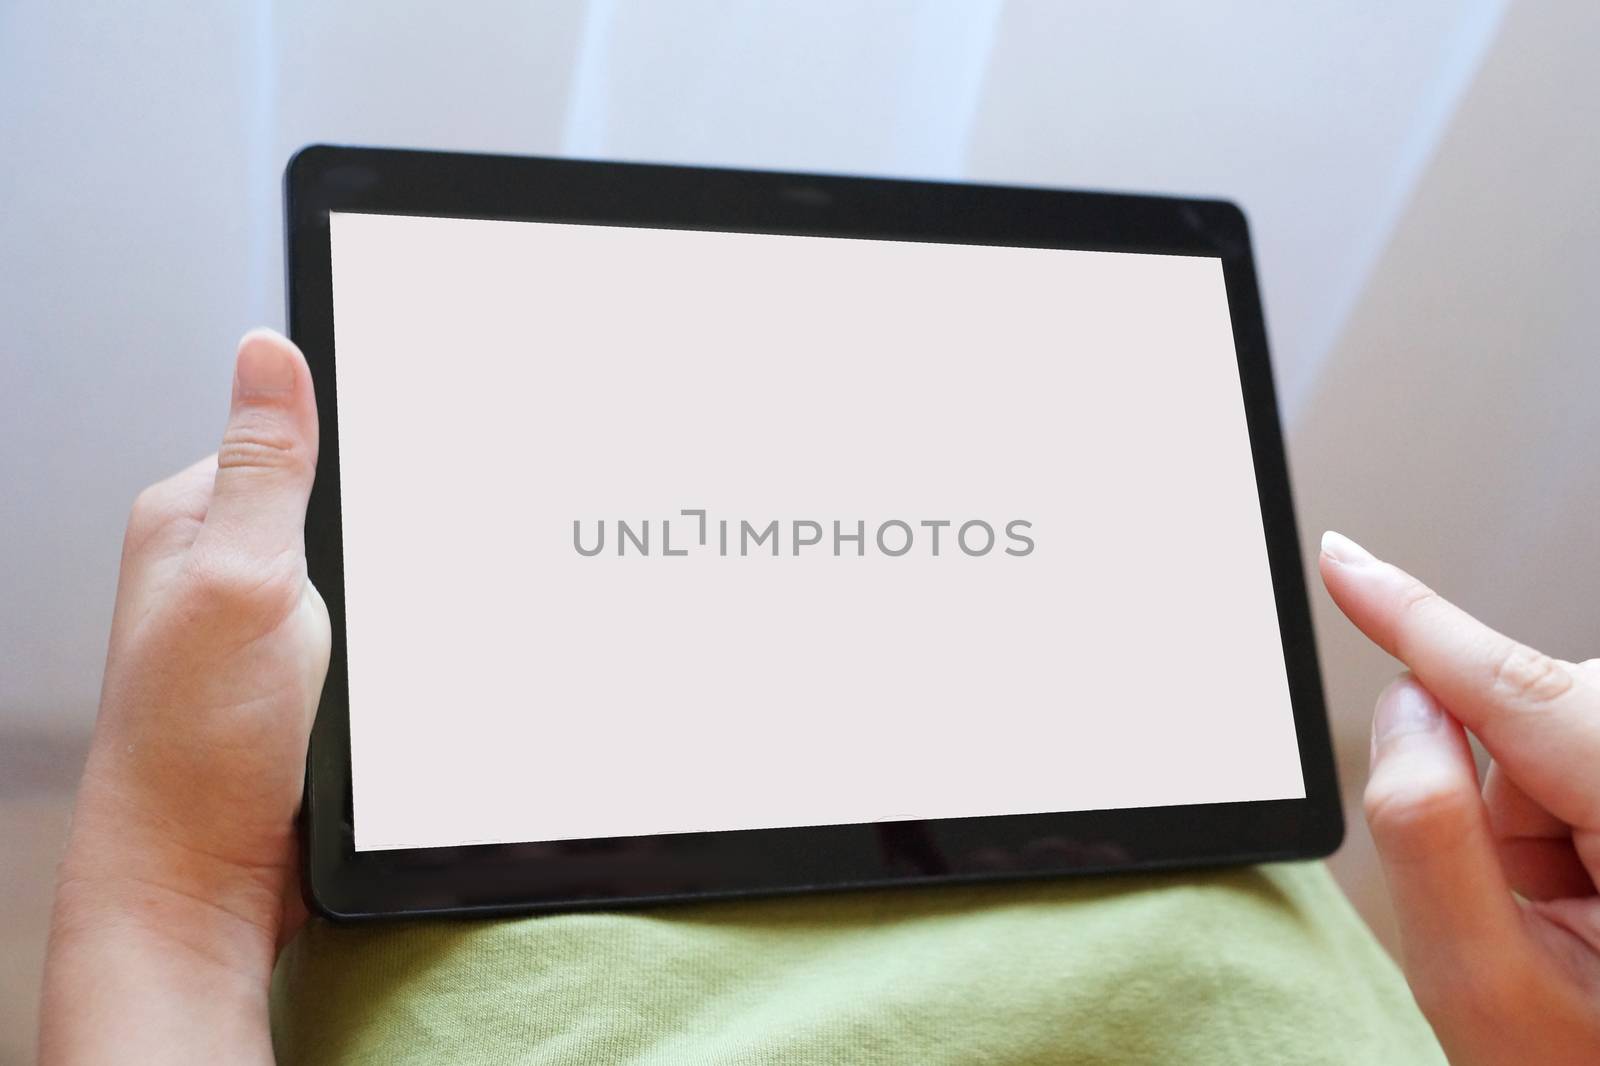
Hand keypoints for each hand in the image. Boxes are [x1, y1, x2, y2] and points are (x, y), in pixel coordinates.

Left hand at [40, 330, 329, 1064]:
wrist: (205, 883)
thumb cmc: (195, 748)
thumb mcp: (240, 582)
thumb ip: (266, 470)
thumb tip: (268, 350)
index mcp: (192, 518)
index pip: (293, 435)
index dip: (360, 447)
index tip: (409, 473)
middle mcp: (222, 566)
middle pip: (341, 505)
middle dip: (385, 538)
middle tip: (383, 589)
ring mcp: (261, 626)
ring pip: (364, 574)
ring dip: (391, 602)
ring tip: (378, 643)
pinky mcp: (299, 679)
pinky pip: (367, 632)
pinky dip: (390, 647)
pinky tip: (387, 674)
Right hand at [1321, 531, 1599, 1063]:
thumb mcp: (1482, 984)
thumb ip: (1426, 833)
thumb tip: (1404, 706)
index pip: (1524, 694)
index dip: (1417, 621)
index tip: (1343, 562)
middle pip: (1537, 710)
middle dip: (1496, 786)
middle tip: (1526, 906)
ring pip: (1548, 730)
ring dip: (1528, 810)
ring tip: (1576, 919)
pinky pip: (1569, 750)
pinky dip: (1555, 811)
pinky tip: (1595, 894)